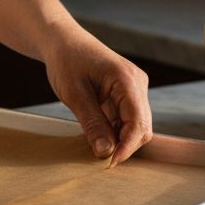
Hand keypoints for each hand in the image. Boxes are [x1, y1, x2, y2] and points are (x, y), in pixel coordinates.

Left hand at [43, 26, 153, 162]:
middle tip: (99, 157)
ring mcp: (135, 88)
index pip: (138, 123)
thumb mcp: (75, 95)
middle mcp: (137, 83)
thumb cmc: (66, 61)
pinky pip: (126, 118)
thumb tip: (105, 152)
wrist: (62, 41)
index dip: (127, 147)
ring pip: (135, 125)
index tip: (109, 162)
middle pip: (142, 127)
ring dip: (118, 138)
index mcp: (127, 80)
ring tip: (93, 142)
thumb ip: (92, 123)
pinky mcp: (127, 93)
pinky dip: (114, 129)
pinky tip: (96, 132)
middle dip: (123, 145)